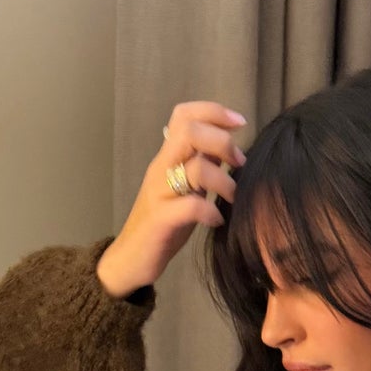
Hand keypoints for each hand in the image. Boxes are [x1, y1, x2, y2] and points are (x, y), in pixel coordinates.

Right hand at [97, 100, 247, 297]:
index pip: (184, 115)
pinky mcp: (161, 220)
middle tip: (239, 162)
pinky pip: (191, 206)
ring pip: (195, 168)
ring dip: (224, 180)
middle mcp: (161, 168)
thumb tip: (229, 149)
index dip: (214, 111)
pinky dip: (211, 211)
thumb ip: (203, 167)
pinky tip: (217, 220)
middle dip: (222, 141)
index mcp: (168, 157)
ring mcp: (159, 193)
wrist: (130, 258)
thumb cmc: (164, 224)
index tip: (240, 122)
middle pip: (189, 131)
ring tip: (233, 196)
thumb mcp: (186, 189)